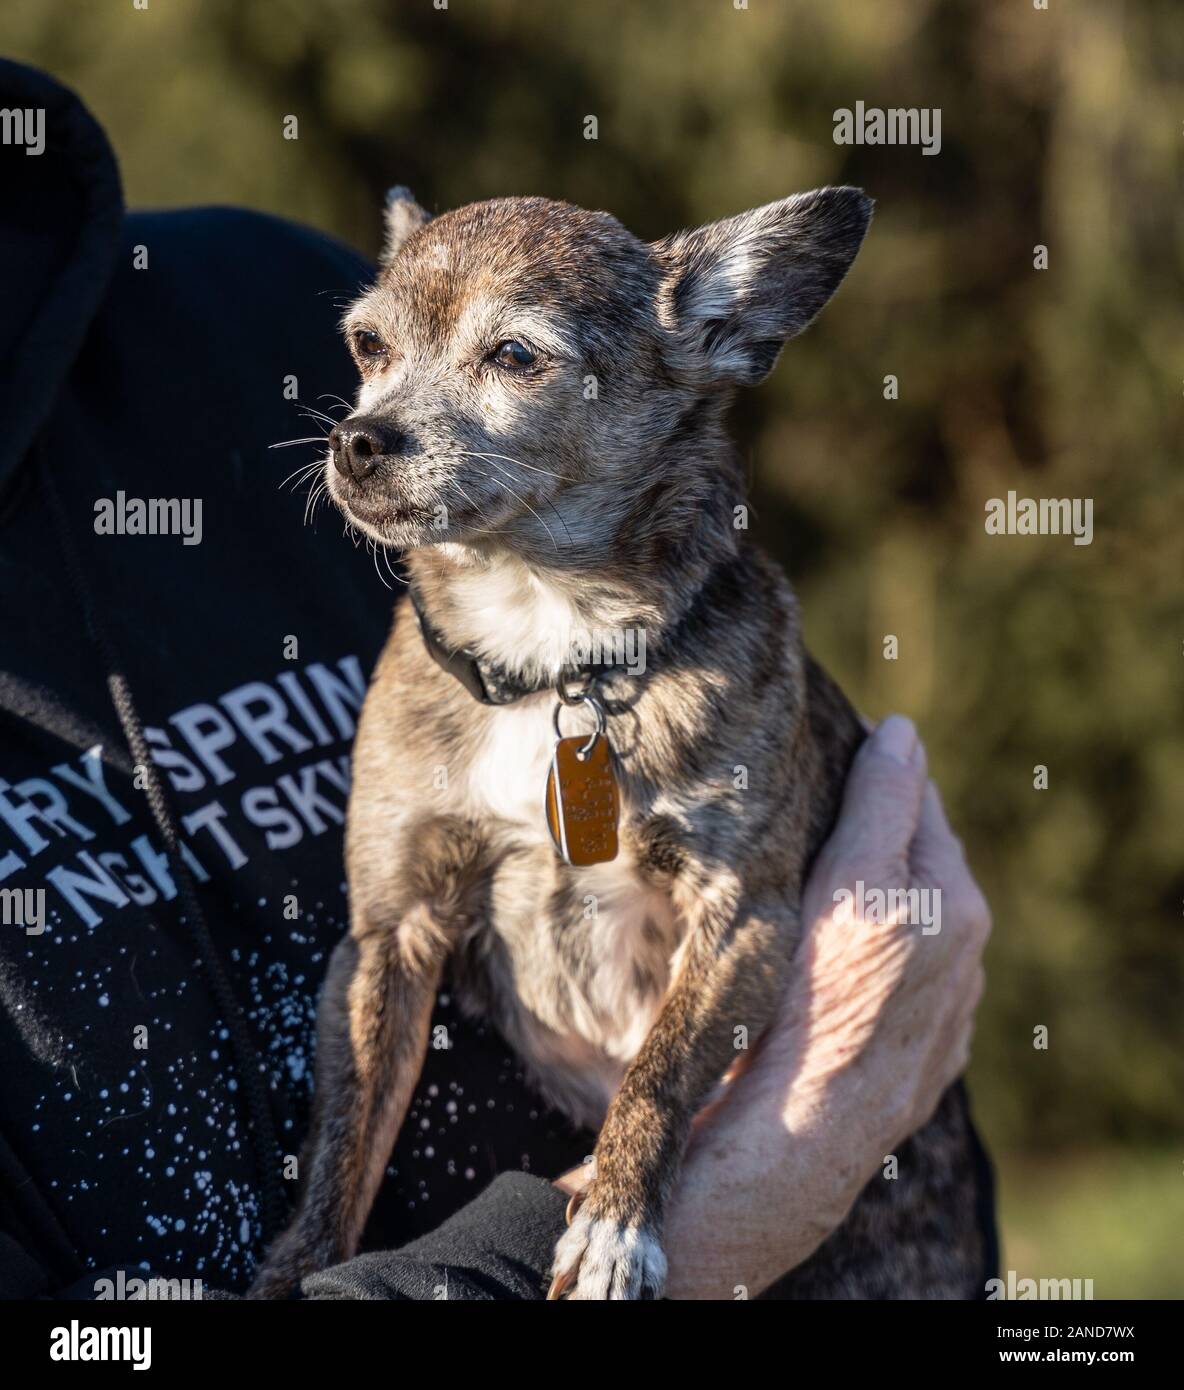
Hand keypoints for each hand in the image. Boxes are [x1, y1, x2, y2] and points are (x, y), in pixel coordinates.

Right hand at [555, 714, 990, 1298]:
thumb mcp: (849, 882)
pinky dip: (860, 961)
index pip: (917, 804)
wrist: (800, 1131)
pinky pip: (889, 983)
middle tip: (800, 826)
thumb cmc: (814, 999)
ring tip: (801, 898)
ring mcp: (943, 1010)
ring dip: (863, 901)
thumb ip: (882, 803)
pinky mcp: (914, 1053)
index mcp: (955, 901)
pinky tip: (819, 970)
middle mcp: (964, 955)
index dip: (869, 776)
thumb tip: (901, 731)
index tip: (820, 760)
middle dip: (866, 838)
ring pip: (900, 924)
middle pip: (911, 864)